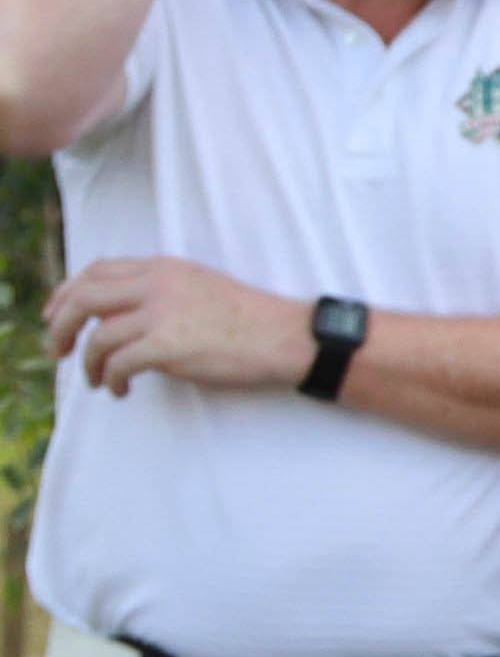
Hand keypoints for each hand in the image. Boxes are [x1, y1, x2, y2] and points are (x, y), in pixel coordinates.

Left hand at [44, 255, 311, 399]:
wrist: (286, 337)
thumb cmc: (249, 320)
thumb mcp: (199, 287)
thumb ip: (159, 291)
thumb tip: (117, 317)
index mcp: (164, 267)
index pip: (96, 270)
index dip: (67, 293)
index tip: (57, 315)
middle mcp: (157, 284)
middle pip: (84, 297)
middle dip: (61, 326)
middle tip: (58, 350)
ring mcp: (162, 314)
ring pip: (97, 336)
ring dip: (88, 363)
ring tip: (96, 380)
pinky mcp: (168, 345)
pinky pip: (118, 363)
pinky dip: (111, 379)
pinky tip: (120, 389)